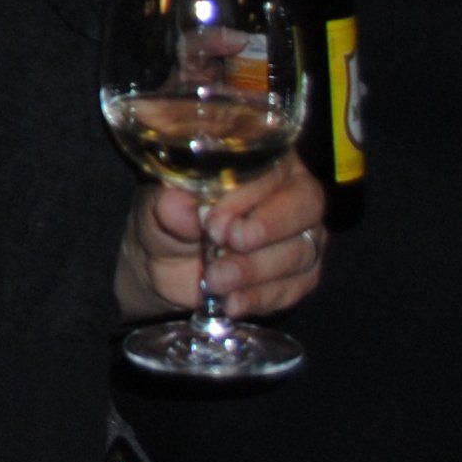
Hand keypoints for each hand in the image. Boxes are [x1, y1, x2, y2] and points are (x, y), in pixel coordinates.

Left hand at [117, 162, 325, 318]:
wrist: (165, 262)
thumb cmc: (169, 216)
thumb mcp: (158, 206)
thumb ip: (169, 203)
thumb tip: (177, 203)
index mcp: (264, 159)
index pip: (273, 167)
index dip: (247, 192)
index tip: (212, 217)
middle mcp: (293, 192)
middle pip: (304, 205)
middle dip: (264, 227)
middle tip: (222, 241)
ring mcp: (304, 235)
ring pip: (299, 250)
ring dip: (254, 268)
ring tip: (215, 279)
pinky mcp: (301, 276)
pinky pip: (292, 288)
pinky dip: (259, 298)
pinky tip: (230, 302)